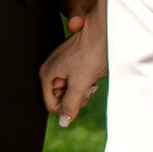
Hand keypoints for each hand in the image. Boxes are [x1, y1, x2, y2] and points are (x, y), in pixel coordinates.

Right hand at [39, 0, 107, 123]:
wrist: (105, 29)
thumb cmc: (91, 52)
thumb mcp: (80, 83)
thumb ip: (70, 104)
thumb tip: (64, 121)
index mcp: (47, 74)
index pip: (53, 105)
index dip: (68, 105)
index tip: (79, 92)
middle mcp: (52, 69)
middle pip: (62, 98)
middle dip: (76, 96)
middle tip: (86, 84)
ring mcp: (63, 64)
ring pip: (71, 90)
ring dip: (83, 88)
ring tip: (91, 75)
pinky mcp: (74, 61)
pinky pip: (78, 80)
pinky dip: (87, 80)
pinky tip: (93, 70)